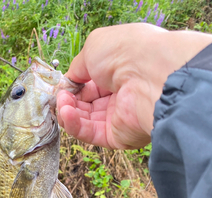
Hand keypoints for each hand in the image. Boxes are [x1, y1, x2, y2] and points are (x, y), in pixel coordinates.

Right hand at [57, 24, 211, 148]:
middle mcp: (121, 96)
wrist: (149, 75)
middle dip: (68, 100)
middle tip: (61, 96)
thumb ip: (78, 66)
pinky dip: (74, 125)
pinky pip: (89, 133)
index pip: (90, 84)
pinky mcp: (116, 136)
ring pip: (85, 120)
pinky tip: (66, 113)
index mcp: (120, 73)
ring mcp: (119, 117)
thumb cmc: (126, 53)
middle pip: (85, 104)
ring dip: (68, 112)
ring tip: (62, 104)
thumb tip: (68, 80)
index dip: (73, 86)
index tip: (62, 85)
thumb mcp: (94, 48)